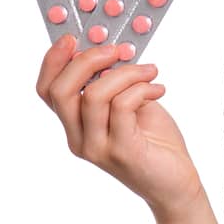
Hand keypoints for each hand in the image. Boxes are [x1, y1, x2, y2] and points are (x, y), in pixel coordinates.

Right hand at [35, 34, 204, 218]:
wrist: (176, 184)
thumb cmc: (154, 143)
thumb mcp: (129, 106)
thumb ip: (113, 84)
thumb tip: (110, 50)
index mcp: (75, 126)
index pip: (47, 91)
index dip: (53, 61)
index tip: (73, 38)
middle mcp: (79, 139)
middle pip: (61, 91)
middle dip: (88, 60)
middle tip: (116, 50)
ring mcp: (97, 148)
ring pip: (94, 95)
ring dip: (126, 73)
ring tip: (150, 72)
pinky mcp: (122, 152)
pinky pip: (123, 106)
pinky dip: (142, 88)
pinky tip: (159, 89)